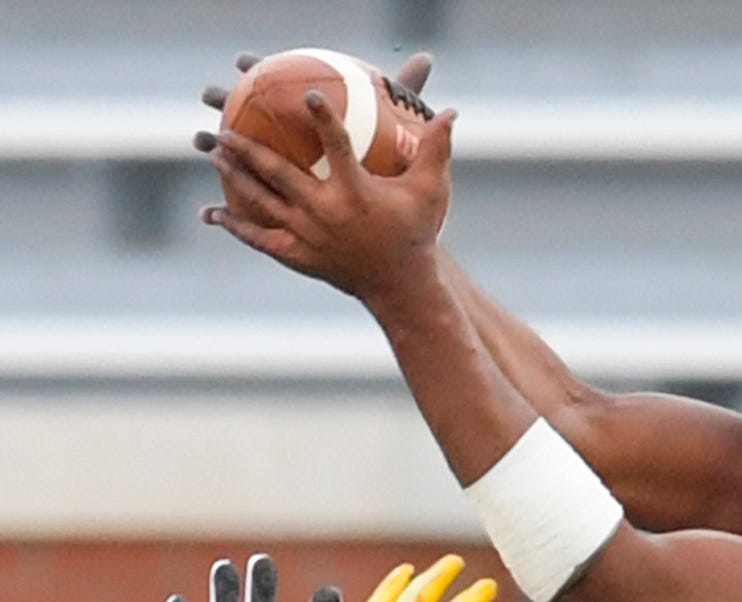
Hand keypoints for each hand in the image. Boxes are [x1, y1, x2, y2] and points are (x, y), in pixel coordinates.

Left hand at [200, 73, 454, 304]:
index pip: (338, 148)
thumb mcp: (430, 192)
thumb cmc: (415, 236)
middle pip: (279, 174)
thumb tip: (452, 111)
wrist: (403, 290)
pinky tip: (217, 213)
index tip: (309, 96)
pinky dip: (238, 227)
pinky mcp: (301, 257)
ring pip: (263, 203)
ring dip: (235, 177)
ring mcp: (310, 237)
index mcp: (356, 193)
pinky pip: (262, 239)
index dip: (325, 120)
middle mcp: (327, 214)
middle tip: (224, 127)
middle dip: (249, 149)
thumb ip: (435, 150)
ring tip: (213, 153)